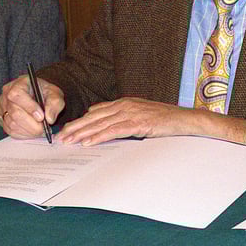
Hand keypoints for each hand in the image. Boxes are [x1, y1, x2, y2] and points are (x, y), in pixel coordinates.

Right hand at [0, 75, 63, 138]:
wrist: (39, 95)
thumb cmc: (45, 93)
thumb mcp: (55, 93)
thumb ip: (54, 104)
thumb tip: (49, 119)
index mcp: (19, 84)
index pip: (17, 95)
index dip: (29, 107)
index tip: (41, 117)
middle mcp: (6, 94)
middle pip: (14, 112)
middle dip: (31, 124)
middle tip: (44, 129)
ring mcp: (2, 107)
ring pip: (11, 123)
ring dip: (28, 131)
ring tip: (40, 131)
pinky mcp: (1, 118)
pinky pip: (9, 130)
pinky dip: (23, 134)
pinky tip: (32, 132)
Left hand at [56, 97, 245, 146]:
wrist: (186, 120)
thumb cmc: (165, 120)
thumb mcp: (141, 114)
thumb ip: (121, 114)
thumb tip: (98, 113)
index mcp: (125, 102)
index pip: (96, 112)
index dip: (80, 122)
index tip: (66, 131)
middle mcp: (125, 105)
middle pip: (94, 117)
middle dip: (75, 128)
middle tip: (59, 139)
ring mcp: (131, 113)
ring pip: (101, 124)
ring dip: (82, 134)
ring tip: (68, 142)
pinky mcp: (138, 123)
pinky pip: (114, 131)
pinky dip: (99, 136)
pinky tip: (88, 142)